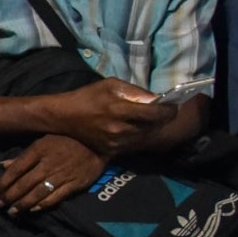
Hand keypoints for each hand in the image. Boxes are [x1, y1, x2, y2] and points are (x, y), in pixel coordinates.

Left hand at [0, 134, 106, 212]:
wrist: (98, 143)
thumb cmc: (66, 140)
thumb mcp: (43, 141)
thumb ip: (24, 155)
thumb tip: (2, 166)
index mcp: (39, 150)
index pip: (16, 169)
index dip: (3, 183)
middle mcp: (48, 164)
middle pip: (24, 183)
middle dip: (9, 196)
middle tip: (0, 205)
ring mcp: (62, 175)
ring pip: (38, 193)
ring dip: (23, 204)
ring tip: (12, 212)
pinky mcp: (74, 185)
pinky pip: (56, 197)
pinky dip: (43, 205)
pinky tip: (33, 210)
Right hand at [51, 79, 175, 154]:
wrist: (64, 117)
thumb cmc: (88, 96)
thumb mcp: (111, 85)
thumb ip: (135, 92)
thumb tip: (156, 99)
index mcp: (120, 110)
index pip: (156, 114)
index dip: (169, 110)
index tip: (173, 105)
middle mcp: (120, 129)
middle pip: (153, 127)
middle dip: (160, 119)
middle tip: (161, 110)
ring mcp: (116, 143)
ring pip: (144, 137)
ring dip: (149, 128)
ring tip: (144, 118)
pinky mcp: (111, 151)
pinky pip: (133, 144)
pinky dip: (136, 136)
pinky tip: (131, 127)